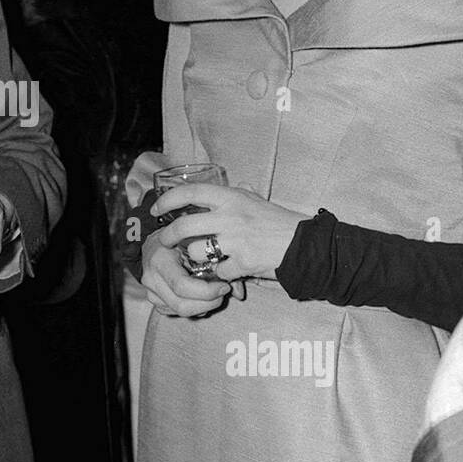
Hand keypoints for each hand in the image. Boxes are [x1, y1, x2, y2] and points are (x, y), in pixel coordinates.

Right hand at [140, 229, 231, 317]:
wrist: (156, 243)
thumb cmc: (180, 239)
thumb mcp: (198, 242)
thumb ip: (219, 263)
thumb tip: (239, 293)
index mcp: (160, 259)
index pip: (182, 286)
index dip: (207, 291)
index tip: (224, 286)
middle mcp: (151, 278)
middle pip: (182, 305)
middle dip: (208, 303)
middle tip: (223, 293)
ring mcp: (150, 292)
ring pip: (179, 311)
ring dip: (203, 307)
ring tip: (214, 294)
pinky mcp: (154, 301)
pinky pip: (175, 312)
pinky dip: (193, 308)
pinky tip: (201, 296)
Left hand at [152, 183, 307, 281]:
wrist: (304, 245)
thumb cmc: (279, 222)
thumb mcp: (256, 201)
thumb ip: (239, 195)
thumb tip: (230, 187)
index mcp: (231, 198)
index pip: (189, 192)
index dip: (168, 200)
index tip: (157, 210)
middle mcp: (230, 217)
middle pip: (183, 226)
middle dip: (168, 236)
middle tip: (165, 242)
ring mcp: (235, 241)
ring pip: (196, 252)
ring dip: (195, 258)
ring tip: (203, 258)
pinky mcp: (242, 263)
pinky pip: (217, 272)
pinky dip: (219, 275)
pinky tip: (227, 271)